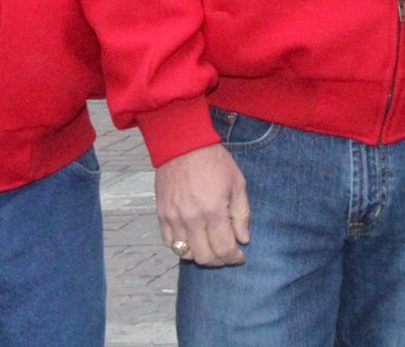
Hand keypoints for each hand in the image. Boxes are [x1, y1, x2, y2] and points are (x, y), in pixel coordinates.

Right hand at [154, 144, 249, 266]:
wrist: (183, 144)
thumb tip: (243, 239)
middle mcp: (191, 218)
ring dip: (199, 255)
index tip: (239, 256)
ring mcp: (174, 218)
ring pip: (184, 253)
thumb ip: (241, 214)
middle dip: (218, 261)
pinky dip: (180, 246)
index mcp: (213, 211)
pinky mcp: (161, 214)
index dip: (233, 258)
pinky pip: (168, 242)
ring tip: (209, 246)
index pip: (223, 249)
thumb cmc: (214, 161)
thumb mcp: (237, 183)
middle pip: (203, 257)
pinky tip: (191, 238)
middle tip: (225, 254)